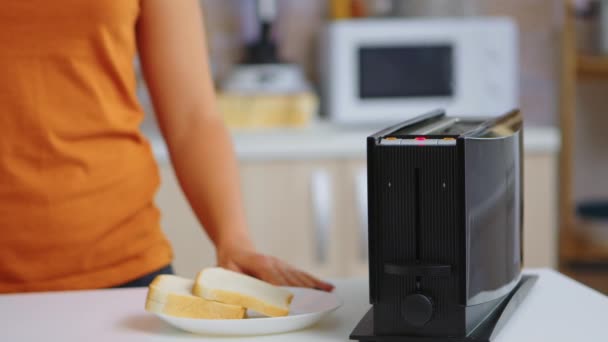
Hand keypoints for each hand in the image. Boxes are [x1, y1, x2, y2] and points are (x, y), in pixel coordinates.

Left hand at [216, 242, 334, 291]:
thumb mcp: (227, 273)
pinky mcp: (285, 267)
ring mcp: (281, 264)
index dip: (284, 291)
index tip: (293, 301)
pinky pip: (302, 275)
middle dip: (305, 291)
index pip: (275, 280)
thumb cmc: (230, 262)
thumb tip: (240, 299)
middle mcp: (274, 263)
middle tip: (317, 302)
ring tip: (327, 293)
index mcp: (260, 264)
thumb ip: (234, 285)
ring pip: (300, 277)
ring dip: (314, 286)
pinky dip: (314, 281)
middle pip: (293, 280)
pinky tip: (325, 286)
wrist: (235, 248)